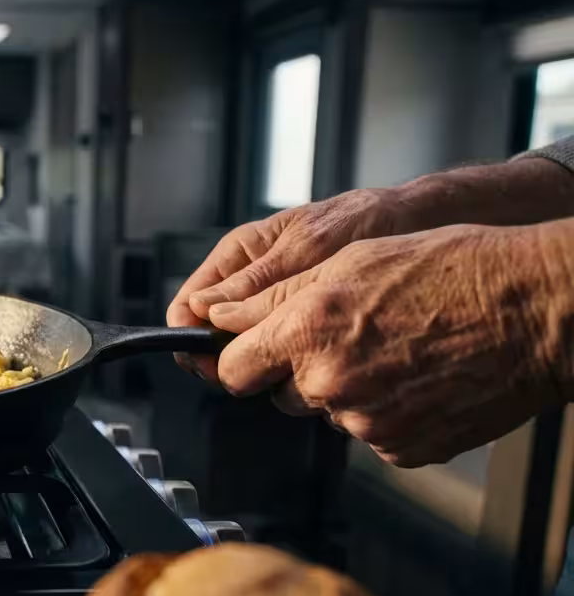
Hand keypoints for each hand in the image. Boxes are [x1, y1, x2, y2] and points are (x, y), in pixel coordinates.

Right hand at [166, 189, 401, 379]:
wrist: (409, 224)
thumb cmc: (360, 220)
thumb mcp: (307, 247)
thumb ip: (257, 279)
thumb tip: (205, 308)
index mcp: (237, 254)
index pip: (189, 303)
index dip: (186, 336)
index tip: (203, 363)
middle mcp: (247, 281)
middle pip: (208, 331)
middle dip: (219, 357)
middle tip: (244, 375)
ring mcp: (270, 302)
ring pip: (240, 343)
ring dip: (253, 360)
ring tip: (279, 368)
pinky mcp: (295, 320)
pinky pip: (272, 346)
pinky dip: (279, 360)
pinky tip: (298, 366)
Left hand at [207, 223, 572, 466]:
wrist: (540, 310)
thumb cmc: (456, 270)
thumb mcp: (352, 257)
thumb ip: (273, 295)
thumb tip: (216, 315)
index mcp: (308, 331)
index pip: (232, 368)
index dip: (239, 356)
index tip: (250, 350)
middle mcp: (330, 384)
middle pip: (282, 392)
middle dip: (302, 368)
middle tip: (354, 333)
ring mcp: (367, 424)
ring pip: (331, 412)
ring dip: (349, 388)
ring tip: (400, 347)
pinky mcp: (403, 450)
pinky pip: (373, 435)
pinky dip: (388, 411)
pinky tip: (421, 376)